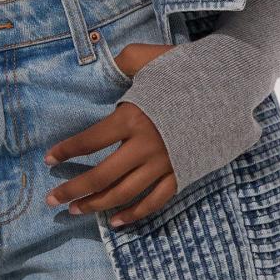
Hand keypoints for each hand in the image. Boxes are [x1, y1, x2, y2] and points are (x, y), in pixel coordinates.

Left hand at [43, 40, 177, 227]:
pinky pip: (155, 200)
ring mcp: (164, 163)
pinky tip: (116, 221)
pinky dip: (135, 213)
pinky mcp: (182, 172)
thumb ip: (122, 61)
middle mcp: (145, 145)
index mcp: (132, 117)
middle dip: (73, 189)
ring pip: (124, 193)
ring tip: (76, 210)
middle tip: (52, 199)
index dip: (66, 151)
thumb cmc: (186, 69)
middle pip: (101, 176)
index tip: (49, 160)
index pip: (90, 141)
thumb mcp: (150, 58)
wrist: (230, 86)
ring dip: (97, 205)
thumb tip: (101, 61)